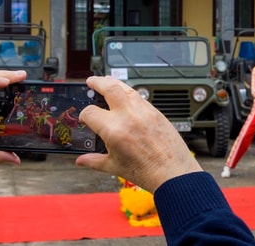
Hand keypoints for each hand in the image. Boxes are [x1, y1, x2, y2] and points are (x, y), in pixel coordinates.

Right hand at [76, 76, 201, 192]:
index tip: (84, 118)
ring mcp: (143, 111)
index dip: (83, 115)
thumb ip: (94, 161)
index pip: (90, 113)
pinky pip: (139, 96)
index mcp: (114, 130)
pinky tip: (125, 98)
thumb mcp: (114, 167)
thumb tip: (81, 161)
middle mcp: (128, 115)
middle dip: (98, 82)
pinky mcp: (155, 111)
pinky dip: (129, 94)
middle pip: (109, 87)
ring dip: (114, 83)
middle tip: (91, 82)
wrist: (173, 172)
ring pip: (126, 88)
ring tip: (106, 83)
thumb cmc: (146, 171)